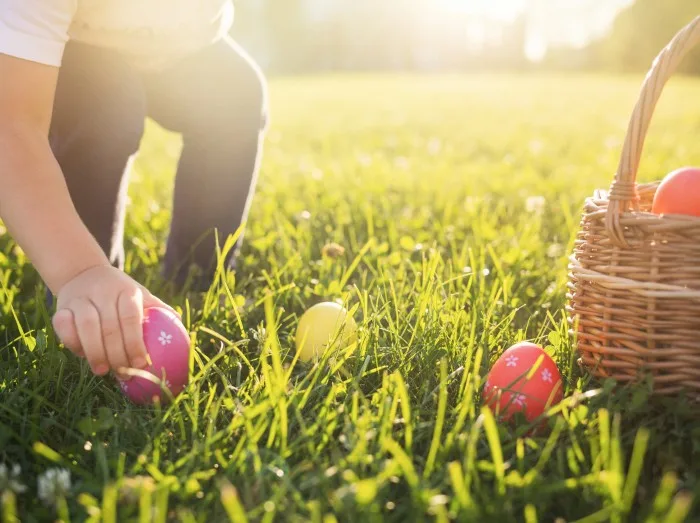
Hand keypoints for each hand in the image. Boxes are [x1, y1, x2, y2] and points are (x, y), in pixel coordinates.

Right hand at [51, 265, 176, 378]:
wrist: (84, 273)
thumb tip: (180, 323)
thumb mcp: (139, 293)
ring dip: (95, 352)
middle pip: (110, 327)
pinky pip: (64, 326)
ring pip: (86, 327)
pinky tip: (82, 356)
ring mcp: (80, 298)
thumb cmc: (119, 291)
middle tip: (125, 374)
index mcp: (127, 291)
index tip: (142, 364)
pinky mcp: (61, 306)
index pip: (132, 318)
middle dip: (118, 355)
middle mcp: (103, 292)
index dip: (136, 343)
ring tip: (103, 371)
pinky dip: (72, 342)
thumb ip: (157, 308)